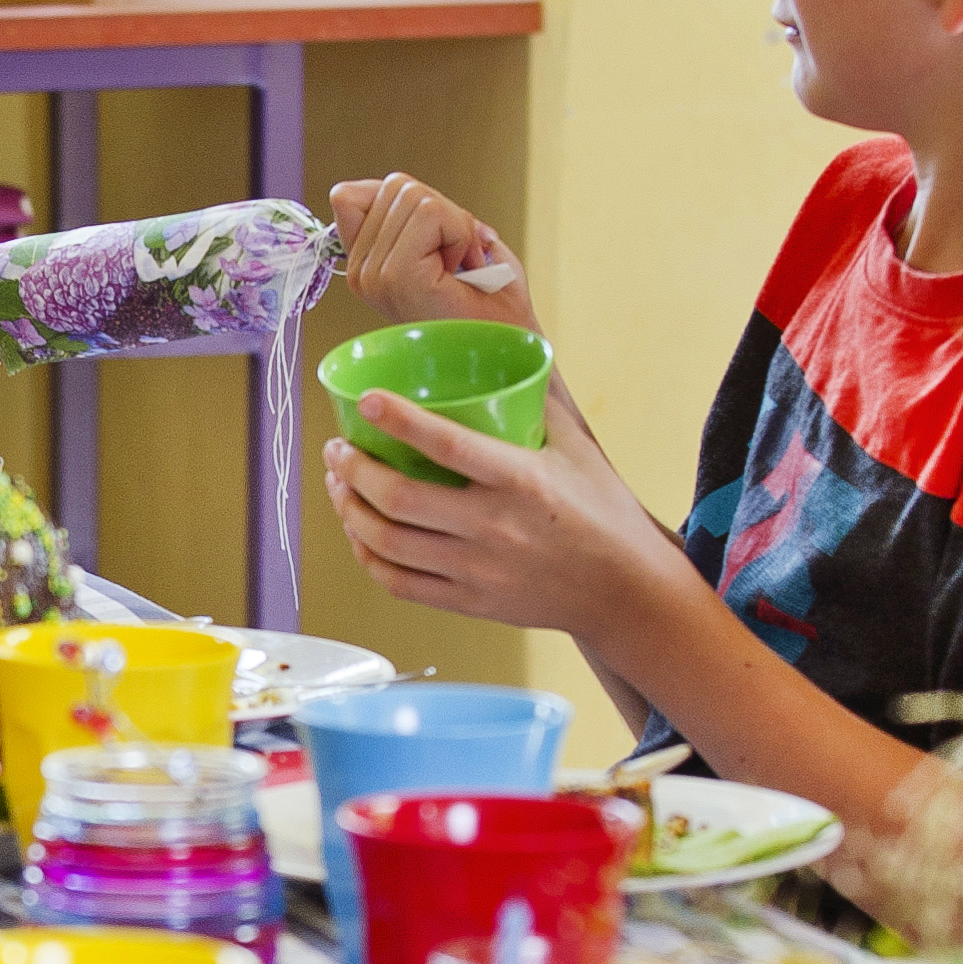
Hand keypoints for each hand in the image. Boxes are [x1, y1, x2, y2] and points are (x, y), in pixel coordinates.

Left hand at [321, 386, 672, 636]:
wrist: (624, 592)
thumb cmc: (604, 516)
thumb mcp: (577, 450)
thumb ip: (537, 407)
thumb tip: (504, 361)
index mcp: (521, 482)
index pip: (447, 445)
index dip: (398, 420)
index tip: (367, 400)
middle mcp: (493, 527)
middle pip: (399, 498)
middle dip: (353, 469)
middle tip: (338, 448)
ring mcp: (477, 570)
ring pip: (388, 543)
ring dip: (349, 510)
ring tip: (338, 485)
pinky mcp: (469, 602)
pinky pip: (400, 583)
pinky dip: (368, 557)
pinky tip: (359, 533)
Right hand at [330, 174, 535, 329]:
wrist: (514, 349)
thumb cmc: (490, 301)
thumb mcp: (444, 239)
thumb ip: (411, 210)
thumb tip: (394, 184)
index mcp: (363, 265)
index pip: (351, 194)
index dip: (406, 201)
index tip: (435, 241)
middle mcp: (360, 273)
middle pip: (395, 187)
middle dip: (443, 212)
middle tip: (459, 259)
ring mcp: (375, 277)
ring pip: (414, 196)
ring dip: (456, 225)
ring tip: (463, 267)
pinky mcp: (398, 278)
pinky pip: (430, 214)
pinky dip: (461, 233)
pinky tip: (465, 270)